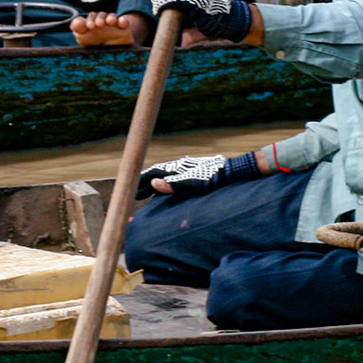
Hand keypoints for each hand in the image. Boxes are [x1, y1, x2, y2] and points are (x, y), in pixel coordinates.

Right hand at [137, 152, 259, 198]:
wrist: (233, 172)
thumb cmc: (215, 179)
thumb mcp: (195, 184)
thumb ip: (174, 185)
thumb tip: (153, 183)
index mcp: (178, 168)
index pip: (153, 173)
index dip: (140, 181)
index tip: (129, 188)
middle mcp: (180, 167)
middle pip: (157, 175)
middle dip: (144, 184)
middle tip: (133, 194)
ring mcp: (187, 170)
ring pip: (165, 178)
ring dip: (154, 186)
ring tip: (144, 196)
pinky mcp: (194, 174)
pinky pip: (174, 181)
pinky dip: (165, 187)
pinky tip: (164, 195)